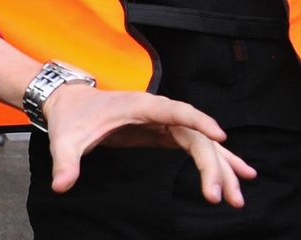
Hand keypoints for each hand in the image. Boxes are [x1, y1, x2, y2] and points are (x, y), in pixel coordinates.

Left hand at [42, 84, 254, 206]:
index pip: (175, 111)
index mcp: (138, 106)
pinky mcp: (164, 132)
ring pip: (201, 143)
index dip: (198, 121)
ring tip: (238, 196)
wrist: (68, 103)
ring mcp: (163, 121)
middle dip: (214, 165)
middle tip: (226, 197)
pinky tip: (239, 173)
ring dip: (221, 168)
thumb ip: (65, 162)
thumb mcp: (65, 140)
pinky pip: (196, 145)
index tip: (220, 137)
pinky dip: (216, 160)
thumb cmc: (70, 117)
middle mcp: (157, 111)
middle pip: (195, 135)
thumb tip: (61, 186)